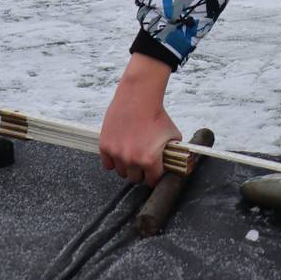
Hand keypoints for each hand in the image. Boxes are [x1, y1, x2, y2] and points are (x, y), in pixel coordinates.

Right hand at [99, 52, 180, 186]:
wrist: (138, 98)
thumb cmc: (157, 115)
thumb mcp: (174, 136)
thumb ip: (173, 153)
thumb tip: (175, 162)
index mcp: (150, 160)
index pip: (152, 180)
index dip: (155, 176)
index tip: (154, 172)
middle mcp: (132, 160)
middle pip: (135, 179)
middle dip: (141, 172)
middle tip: (143, 163)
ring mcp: (117, 154)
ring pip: (121, 172)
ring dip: (127, 167)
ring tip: (132, 156)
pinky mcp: (105, 147)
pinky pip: (108, 165)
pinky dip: (113, 162)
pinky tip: (120, 154)